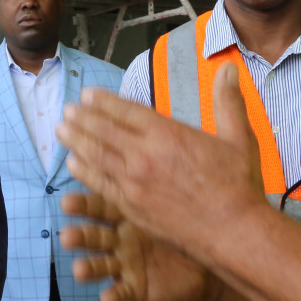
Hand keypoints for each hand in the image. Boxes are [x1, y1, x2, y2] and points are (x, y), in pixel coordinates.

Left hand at [57, 62, 263, 258]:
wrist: (232, 232)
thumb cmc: (238, 186)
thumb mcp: (239, 137)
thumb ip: (228, 101)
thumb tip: (229, 68)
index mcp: (168, 134)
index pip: (126, 111)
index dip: (104, 101)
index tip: (88, 94)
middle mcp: (145, 155)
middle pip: (105, 130)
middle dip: (83, 118)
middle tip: (67, 110)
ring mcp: (135, 182)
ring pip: (97, 155)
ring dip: (76, 140)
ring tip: (61, 129)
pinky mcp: (131, 206)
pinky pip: (101, 184)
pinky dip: (85, 172)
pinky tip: (73, 164)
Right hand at [60, 192, 209, 300]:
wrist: (202, 260)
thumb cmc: (182, 222)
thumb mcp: (168, 199)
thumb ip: (154, 178)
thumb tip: (152, 142)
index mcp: (123, 214)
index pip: (98, 207)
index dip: (82, 206)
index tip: (65, 203)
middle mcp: (118, 238)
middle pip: (93, 236)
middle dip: (78, 236)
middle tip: (65, 237)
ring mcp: (124, 263)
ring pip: (100, 265)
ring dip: (87, 267)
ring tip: (78, 270)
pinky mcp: (134, 287)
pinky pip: (122, 292)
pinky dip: (113, 296)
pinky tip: (106, 299)